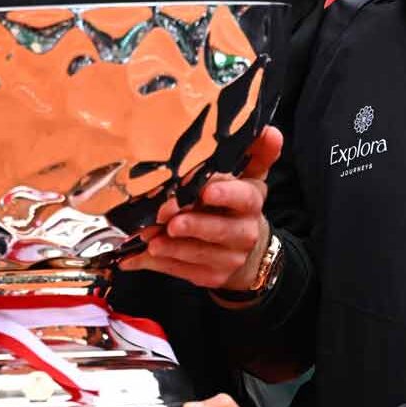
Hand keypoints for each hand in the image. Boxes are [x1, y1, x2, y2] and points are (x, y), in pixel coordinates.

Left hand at [122, 126, 281, 289]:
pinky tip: (134, 256)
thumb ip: (255, 153)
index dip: (227, 194)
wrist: (244, 249)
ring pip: (197, 253)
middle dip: (192, 224)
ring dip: (171, 247)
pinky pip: (180, 271)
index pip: (245, 197)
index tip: (207, 190)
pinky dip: (155, 263)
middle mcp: (244, 232)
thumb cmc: (235, 203)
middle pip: (219, 229)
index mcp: (251, 201)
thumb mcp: (247, 176)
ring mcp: (228, 258)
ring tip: (150, 240)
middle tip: (168, 218)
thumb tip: (270, 130)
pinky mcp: (209, 276)